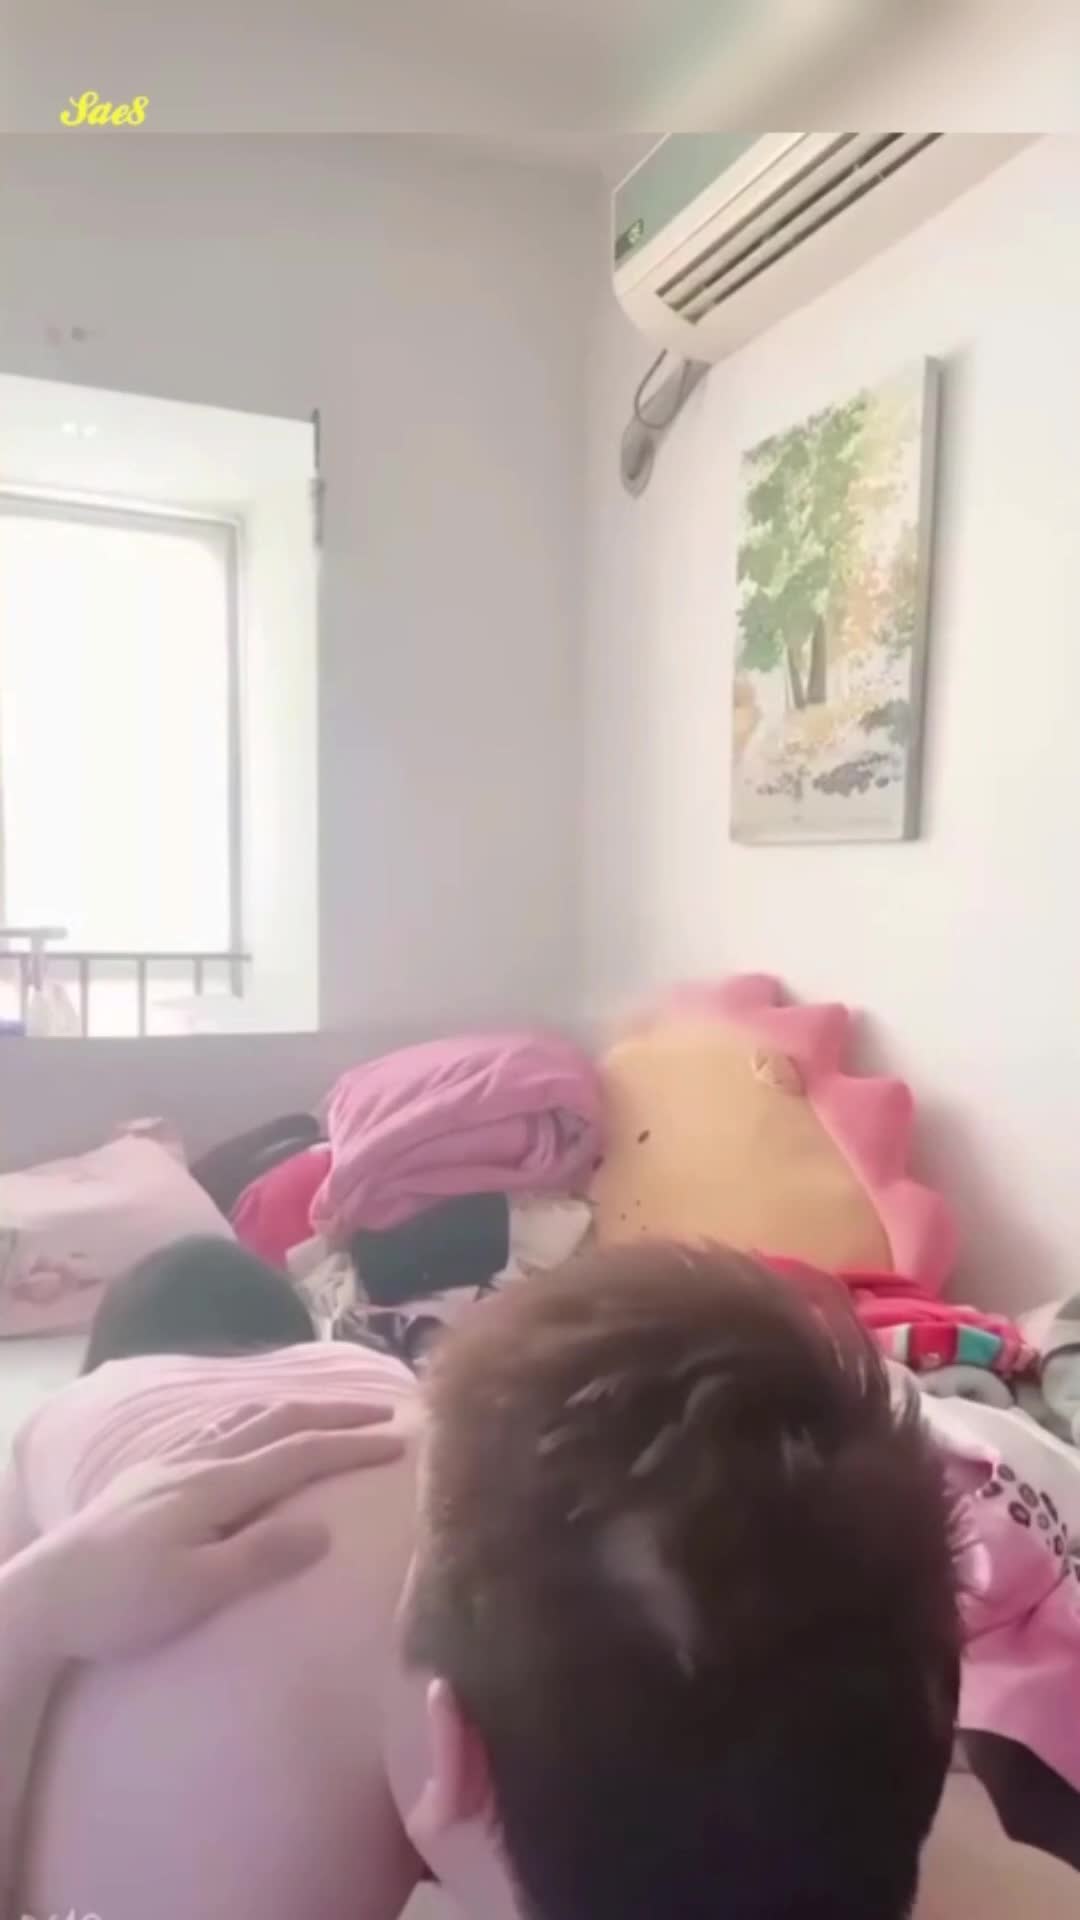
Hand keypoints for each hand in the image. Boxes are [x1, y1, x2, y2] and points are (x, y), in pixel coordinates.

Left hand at [32, 1398, 404, 1662]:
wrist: (41, 1596)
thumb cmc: (119, 1604)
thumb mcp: (196, 1592)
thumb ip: (261, 1556)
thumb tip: (327, 1529)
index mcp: (217, 1486)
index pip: (301, 1452)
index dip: (353, 1443)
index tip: (402, 1438)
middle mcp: (198, 1460)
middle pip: (278, 1420)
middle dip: (334, 1412)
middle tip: (382, 1409)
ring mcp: (170, 1461)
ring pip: (245, 1415)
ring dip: (295, 1407)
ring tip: (326, 1410)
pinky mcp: (149, 1473)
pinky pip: (216, 1425)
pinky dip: (252, 1415)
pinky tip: (246, 1425)